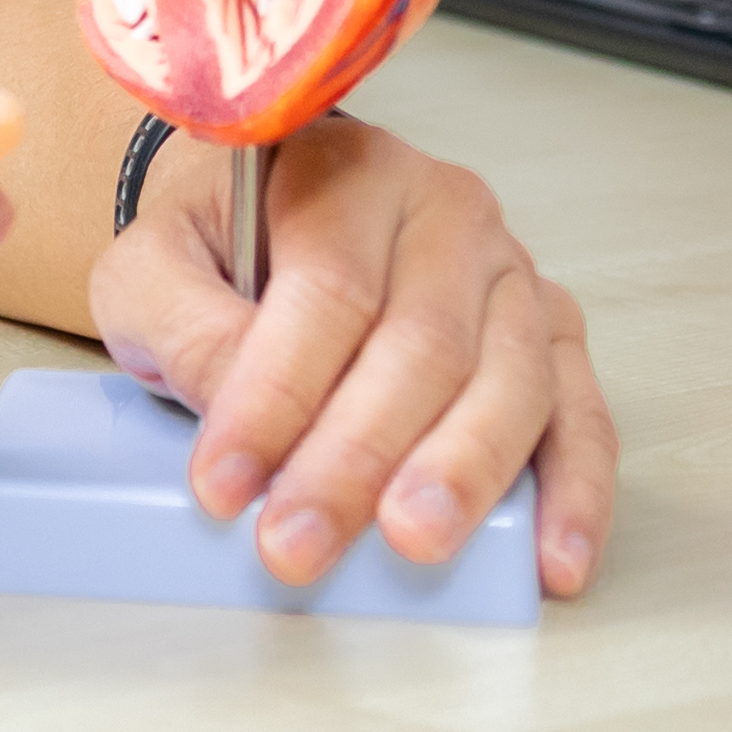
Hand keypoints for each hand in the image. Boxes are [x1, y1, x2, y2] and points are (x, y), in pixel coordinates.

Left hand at [90, 121, 617, 597]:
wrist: (267, 222)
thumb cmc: (216, 251)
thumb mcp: (152, 270)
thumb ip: (181, 326)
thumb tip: (236, 411)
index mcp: (345, 172)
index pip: (327, 289)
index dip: (275, 394)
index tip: (224, 484)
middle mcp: (445, 212)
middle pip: (421, 343)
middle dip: (356, 457)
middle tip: (300, 542)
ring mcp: (509, 274)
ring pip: (509, 379)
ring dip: (463, 474)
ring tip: (413, 545)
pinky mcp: (549, 336)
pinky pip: (578, 413)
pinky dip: (573, 490)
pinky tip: (551, 559)